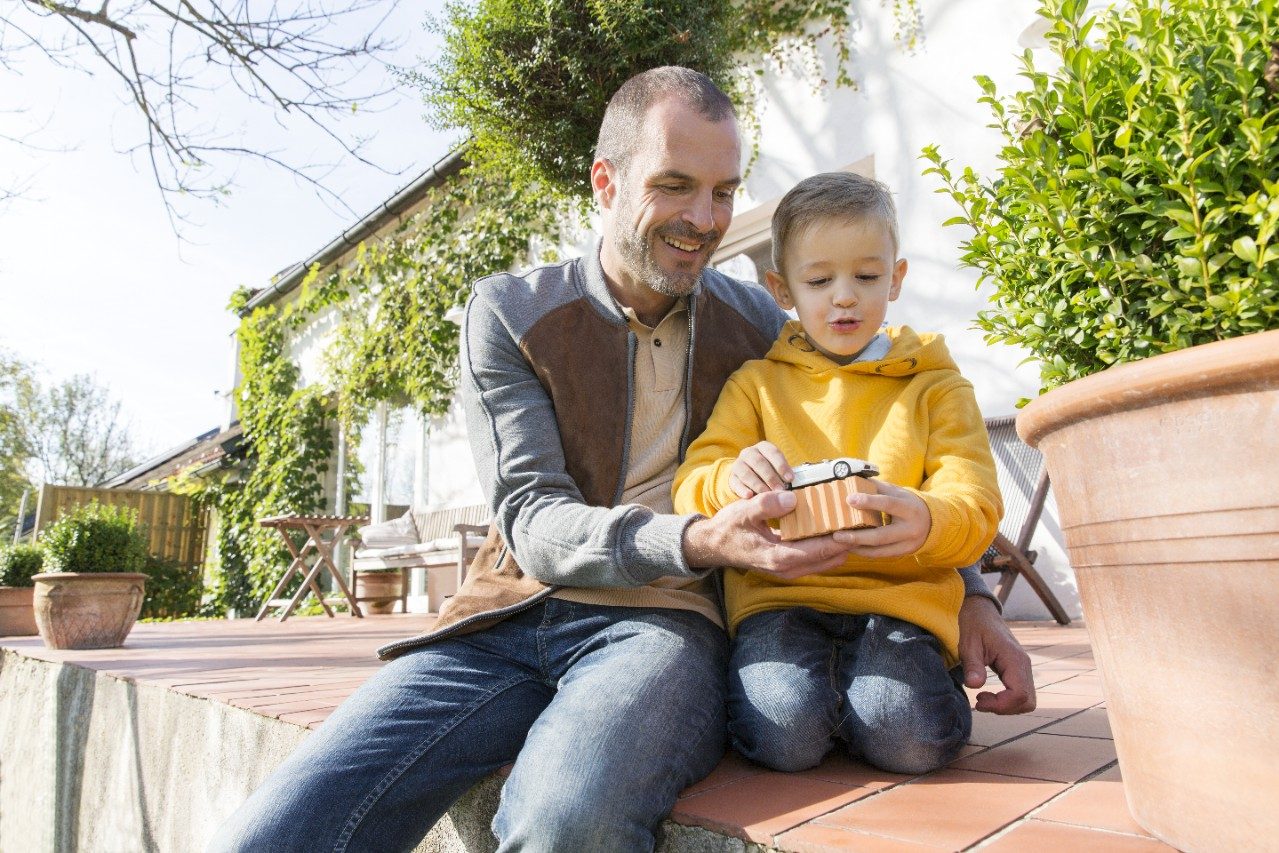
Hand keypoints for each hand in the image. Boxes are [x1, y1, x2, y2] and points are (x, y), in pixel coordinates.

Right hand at [684, 489, 849, 578]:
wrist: (715, 545)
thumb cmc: (729, 528)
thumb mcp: (744, 511)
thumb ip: (766, 504)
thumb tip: (791, 498)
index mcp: (778, 556)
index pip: (817, 551)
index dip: (839, 541)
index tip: (856, 527)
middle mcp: (786, 568)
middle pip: (826, 560)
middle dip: (845, 545)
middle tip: (863, 526)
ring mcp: (787, 569)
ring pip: (823, 563)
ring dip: (838, 549)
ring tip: (855, 530)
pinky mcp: (787, 566)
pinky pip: (815, 560)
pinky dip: (827, 550)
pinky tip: (836, 535)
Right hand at [729, 441, 792, 498]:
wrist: (747, 480)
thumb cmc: (769, 476)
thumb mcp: (777, 472)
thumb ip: (785, 478)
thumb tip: (793, 491)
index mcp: (763, 448)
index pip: (773, 452)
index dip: (782, 465)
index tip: (790, 479)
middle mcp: (749, 453)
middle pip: (759, 462)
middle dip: (771, 477)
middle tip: (780, 490)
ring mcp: (738, 465)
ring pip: (746, 473)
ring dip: (758, 485)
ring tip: (767, 495)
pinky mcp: (731, 478)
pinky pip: (736, 483)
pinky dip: (743, 490)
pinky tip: (750, 497)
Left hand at [831, 481, 930, 557]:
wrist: (931, 522)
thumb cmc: (907, 503)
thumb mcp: (897, 492)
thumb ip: (877, 487)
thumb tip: (852, 478)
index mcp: (909, 507)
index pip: (888, 503)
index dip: (869, 501)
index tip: (849, 499)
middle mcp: (910, 527)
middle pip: (881, 535)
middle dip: (858, 536)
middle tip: (837, 535)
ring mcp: (908, 543)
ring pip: (880, 549)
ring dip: (858, 546)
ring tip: (840, 542)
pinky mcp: (904, 552)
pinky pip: (882, 555)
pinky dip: (865, 552)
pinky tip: (852, 547)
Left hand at [958, 595, 1035, 713]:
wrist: (980, 611)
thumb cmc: (973, 625)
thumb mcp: (968, 644)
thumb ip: (972, 665)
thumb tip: (975, 686)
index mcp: (1015, 659)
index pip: (1020, 694)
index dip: (1001, 705)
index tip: (979, 700)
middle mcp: (1024, 665)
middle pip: (1028, 701)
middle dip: (1004, 708)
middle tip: (980, 701)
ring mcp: (1024, 669)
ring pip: (1027, 700)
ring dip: (1006, 706)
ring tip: (983, 698)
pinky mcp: (1019, 671)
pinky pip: (1021, 693)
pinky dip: (1008, 700)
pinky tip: (989, 694)